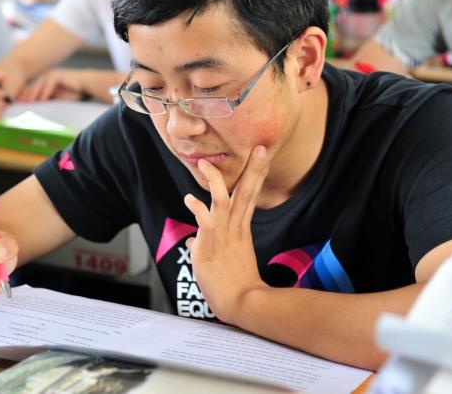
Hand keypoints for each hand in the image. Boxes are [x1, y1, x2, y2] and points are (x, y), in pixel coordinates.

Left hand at [17, 68, 84, 101]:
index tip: (22, 107)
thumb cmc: (74, 93)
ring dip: (34, 94)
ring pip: (40, 85)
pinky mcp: (58, 75)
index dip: (27, 98)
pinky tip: (42, 100)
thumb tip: (39, 112)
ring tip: (30, 103)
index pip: (33, 90)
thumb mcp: (59, 99)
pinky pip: (49, 84)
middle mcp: (46, 77)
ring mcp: (51, 74)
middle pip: (34, 87)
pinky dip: (45, 92)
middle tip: (21, 105)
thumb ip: (49, 102)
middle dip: (27, 96)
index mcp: (45, 83)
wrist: (87, 85)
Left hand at [183, 145, 269, 323]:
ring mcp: (225, 234)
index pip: (250, 197)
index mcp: (242, 230)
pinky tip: (189, 199)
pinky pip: (205, 219)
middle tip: (262, 148)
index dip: (255, 176)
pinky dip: (197, 207)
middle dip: (254, 169)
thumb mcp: (223, 261)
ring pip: (223, 200)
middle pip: (248, 192)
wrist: (243, 303)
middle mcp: (236, 228)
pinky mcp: (211, 243)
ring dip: (215, 180)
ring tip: (204, 164)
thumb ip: (207, 246)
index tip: (261, 158)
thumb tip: (192, 243)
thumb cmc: (235, 286)